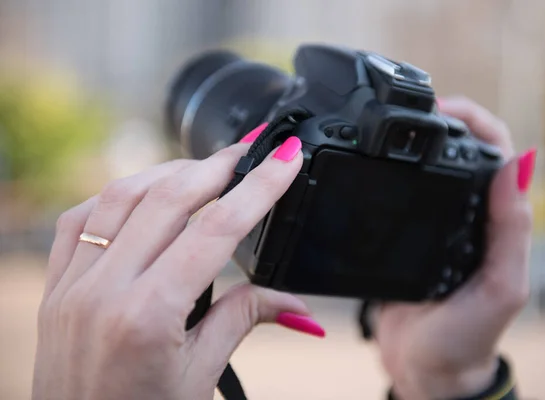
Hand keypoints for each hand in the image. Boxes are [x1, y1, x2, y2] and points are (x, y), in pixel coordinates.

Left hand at [32, 126, 324, 399]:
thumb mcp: (201, 375)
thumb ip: (243, 320)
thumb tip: (294, 303)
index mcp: (149, 316)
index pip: (217, 230)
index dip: (259, 186)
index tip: (286, 156)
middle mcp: (104, 290)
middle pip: (169, 198)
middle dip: (218, 166)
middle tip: (251, 150)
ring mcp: (73, 284)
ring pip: (122, 195)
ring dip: (170, 172)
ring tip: (206, 168)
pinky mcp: (56, 286)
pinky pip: (80, 219)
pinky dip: (118, 195)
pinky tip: (144, 193)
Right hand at [374, 97, 535, 398]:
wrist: (422, 368)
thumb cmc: (466, 336)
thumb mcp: (499, 287)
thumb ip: (510, 230)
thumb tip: (517, 164)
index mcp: (494, 222)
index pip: (494, 154)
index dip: (474, 121)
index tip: (442, 107)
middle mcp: (465, 217)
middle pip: (460, 151)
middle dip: (441, 119)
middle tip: (411, 107)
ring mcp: (431, 227)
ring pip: (426, 170)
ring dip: (415, 142)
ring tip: (391, 125)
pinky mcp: (400, 240)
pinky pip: (395, 198)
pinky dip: (387, 175)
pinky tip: (372, 166)